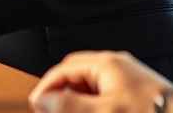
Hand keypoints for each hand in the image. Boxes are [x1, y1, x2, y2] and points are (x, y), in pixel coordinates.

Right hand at [30, 51, 172, 112]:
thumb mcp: (105, 112)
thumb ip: (70, 105)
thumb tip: (43, 100)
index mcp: (106, 64)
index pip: (64, 68)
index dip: (47, 86)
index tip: (36, 104)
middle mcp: (116, 65)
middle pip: (76, 74)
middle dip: (60, 91)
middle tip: (50, 109)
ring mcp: (127, 77)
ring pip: (90, 84)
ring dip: (76, 97)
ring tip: (69, 111)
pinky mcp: (135, 90)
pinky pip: (104, 91)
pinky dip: (93, 102)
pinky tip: (91, 110)